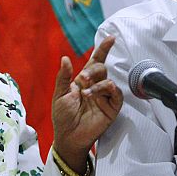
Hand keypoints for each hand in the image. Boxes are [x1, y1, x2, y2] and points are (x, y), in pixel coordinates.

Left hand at [51, 36, 121, 171]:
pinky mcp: (111, 108)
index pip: (96, 61)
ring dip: (98, 83)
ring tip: (85, 92)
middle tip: (81, 79)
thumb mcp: (59, 95)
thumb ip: (63, 77)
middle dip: (92, 70)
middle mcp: (96, 86)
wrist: (68, 136)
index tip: (111, 38)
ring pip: (109, 81)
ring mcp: (104, 97)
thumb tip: (65, 58)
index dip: (103, 50)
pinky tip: (97, 94)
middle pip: (102, 69)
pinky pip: (117, 95)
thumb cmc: (62, 116)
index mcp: (84, 81)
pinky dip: (109, 90)